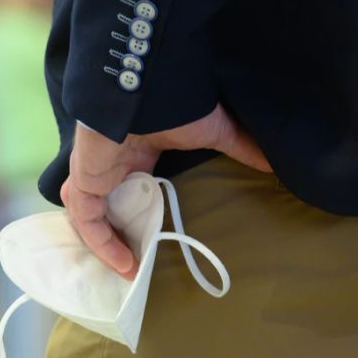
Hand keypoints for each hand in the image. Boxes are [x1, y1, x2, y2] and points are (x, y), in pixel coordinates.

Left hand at [62, 104, 271, 279]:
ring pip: (91, 218)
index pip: (127, 191)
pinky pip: (86, 219)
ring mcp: (92, 173)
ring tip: (131, 270)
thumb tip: (273, 162)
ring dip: (107, 245)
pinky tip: (123, 262)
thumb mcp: (212, 131)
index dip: (135, 216)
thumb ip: (239, 147)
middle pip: (105, 208)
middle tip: (140, 265)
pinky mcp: (84, 179)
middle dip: (118, 237)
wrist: (145, 87)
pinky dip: (101, 242)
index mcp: (133, 154)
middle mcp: (109, 166)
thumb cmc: (173, 103)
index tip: (152, 241)